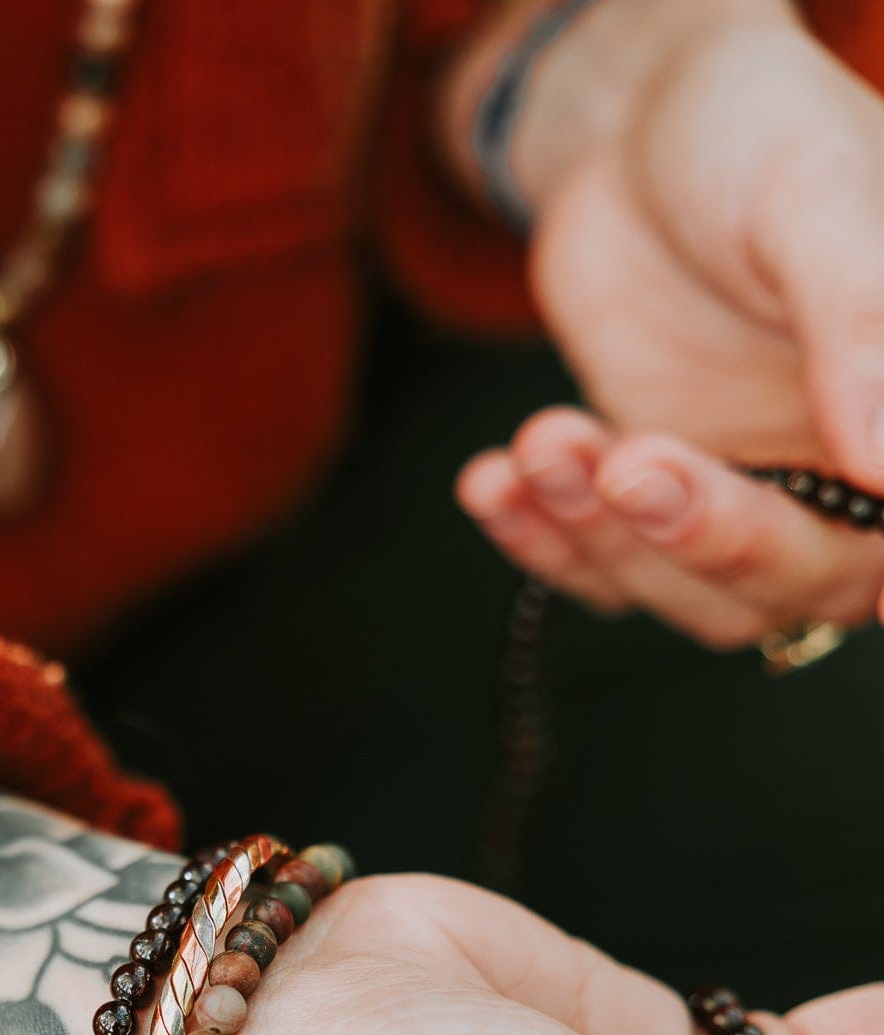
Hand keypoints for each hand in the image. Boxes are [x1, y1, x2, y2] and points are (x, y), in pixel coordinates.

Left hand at [446, 2, 883, 642]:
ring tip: (544, 438)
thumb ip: (862, 328)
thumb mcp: (812, 202)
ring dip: (604, 538)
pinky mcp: (647, 512)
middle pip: (798, 584)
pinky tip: (493, 482)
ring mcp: (748, 502)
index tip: (738, 500)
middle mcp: (849, 478)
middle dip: (699, 539)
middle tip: (625, 463)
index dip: (842, 548)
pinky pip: (601, 574)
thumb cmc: (752, 134)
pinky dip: (540, 544)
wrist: (633, 129)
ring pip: (693, 598)